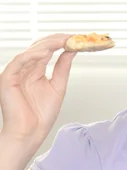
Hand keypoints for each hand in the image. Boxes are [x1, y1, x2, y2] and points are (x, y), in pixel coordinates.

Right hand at [0, 33, 76, 147]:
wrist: (30, 133)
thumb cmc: (41, 115)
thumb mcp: (58, 87)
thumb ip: (62, 68)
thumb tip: (71, 50)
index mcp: (35, 70)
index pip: (47, 50)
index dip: (61, 42)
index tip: (76, 38)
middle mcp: (24, 68)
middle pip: (39, 47)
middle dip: (56, 40)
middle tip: (72, 36)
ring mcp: (15, 72)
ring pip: (30, 51)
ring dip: (48, 44)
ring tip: (63, 41)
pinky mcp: (7, 77)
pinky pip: (19, 61)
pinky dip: (32, 55)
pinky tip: (46, 52)